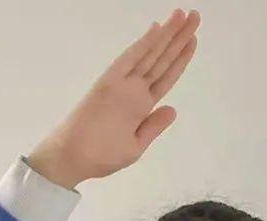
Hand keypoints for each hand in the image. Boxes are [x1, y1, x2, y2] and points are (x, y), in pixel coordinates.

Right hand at [26, 9, 200, 188]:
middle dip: (179, 38)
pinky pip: (129, 60)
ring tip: (185, 15)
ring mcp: (122, 85)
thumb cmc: (98, 157)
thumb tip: (172, 109)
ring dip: (168, 36)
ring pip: (151, 56)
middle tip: (195, 15)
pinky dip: (143, 45)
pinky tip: (158, 29)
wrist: (72, 159)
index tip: (193, 40)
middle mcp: (134, 91)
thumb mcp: (134, 147)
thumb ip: (152, 127)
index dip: (180, 59)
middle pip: (162, 61)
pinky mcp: (109, 83)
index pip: (165, 77)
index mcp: (141, 106)